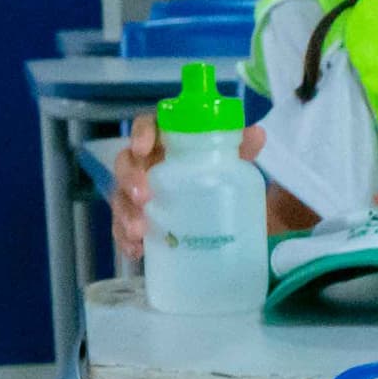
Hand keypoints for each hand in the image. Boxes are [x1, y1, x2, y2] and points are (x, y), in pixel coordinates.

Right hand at [112, 114, 267, 263]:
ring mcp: (137, 193)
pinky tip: (136, 251)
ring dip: (125, 213)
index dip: (141, 133)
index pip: (147, 127)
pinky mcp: (136, 220)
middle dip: (129, 178)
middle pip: (126, 163)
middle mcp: (146, 164)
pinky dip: (125, 239)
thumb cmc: (218, 175)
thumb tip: (257, 132)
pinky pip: (121, 228)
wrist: (221, 212)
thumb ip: (243, 148)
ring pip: (120, 197)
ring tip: (138, 231)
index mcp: (166, 142)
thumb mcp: (233, 163)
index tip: (143, 148)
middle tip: (142, 196)